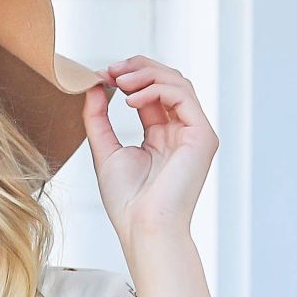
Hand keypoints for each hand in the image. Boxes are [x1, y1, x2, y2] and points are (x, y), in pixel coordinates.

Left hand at [83, 55, 217, 246]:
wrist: (144, 227)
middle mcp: (181, 131)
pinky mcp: (202, 136)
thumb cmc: (127, 202)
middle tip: (110, 70)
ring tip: (118, 81)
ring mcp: (194, 133)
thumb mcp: (105, 150)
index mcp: (161, 135)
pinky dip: (156, 89)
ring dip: (146, 74)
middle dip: (137, 68)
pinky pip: (183, 96)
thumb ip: (98, 118)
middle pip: (167, 81)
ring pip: (177, 82)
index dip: (126, 77)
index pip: (150, 92)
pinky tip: (130, 99)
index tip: (100, 75)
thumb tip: (93, 86)